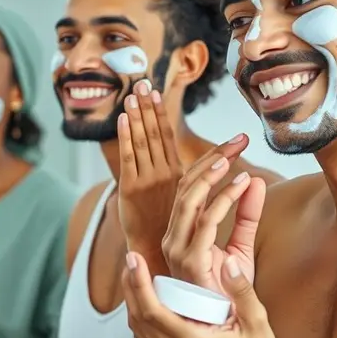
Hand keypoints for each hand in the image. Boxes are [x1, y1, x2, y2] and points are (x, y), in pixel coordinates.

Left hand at [116, 80, 182, 263]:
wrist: (157, 255)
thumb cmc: (175, 231)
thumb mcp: (189, 201)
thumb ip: (196, 179)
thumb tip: (213, 162)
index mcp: (177, 174)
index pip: (169, 137)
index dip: (161, 114)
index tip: (158, 91)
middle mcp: (164, 174)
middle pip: (155, 133)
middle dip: (148, 106)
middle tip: (144, 82)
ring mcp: (148, 180)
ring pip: (143, 140)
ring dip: (137, 114)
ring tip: (132, 93)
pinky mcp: (131, 189)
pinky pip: (128, 157)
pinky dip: (126, 136)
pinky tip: (123, 118)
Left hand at [121, 252, 289, 337]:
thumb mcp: (257, 324)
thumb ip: (242, 291)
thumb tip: (230, 262)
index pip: (152, 310)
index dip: (139, 282)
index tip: (135, 258)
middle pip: (137, 314)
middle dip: (130, 282)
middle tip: (132, 256)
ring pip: (135, 323)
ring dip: (131, 295)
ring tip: (134, 269)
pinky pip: (142, 331)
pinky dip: (138, 308)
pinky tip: (142, 292)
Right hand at [161, 134, 265, 295]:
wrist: (232, 335)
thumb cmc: (231, 296)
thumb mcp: (242, 247)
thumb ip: (246, 215)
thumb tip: (253, 181)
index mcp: (181, 232)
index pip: (188, 187)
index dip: (209, 162)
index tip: (235, 143)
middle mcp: (174, 238)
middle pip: (185, 187)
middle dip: (210, 160)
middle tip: (236, 140)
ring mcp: (178, 250)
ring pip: (189, 200)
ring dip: (211, 174)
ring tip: (232, 156)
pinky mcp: (191, 263)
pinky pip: (205, 223)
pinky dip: (224, 200)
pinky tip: (241, 185)